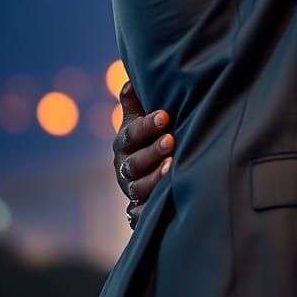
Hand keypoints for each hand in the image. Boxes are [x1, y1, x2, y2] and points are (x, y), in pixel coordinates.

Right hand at [113, 81, 173, 228]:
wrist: (151, 169)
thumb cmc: (153, 133)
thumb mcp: (142, 115)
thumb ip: (135, 100)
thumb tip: (131, 81)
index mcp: (124, 142)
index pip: (131, 134)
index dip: (146, 125)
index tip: (165, 116)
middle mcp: (124, 167)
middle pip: (133, 163)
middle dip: (152, 151)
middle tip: (171, 140)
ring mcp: (131, 189)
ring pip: (138, 188)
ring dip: (154, 178)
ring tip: (172, 167)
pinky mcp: (138, 210)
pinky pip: (137, 215)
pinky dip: (144, 212)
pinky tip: (156, 206)